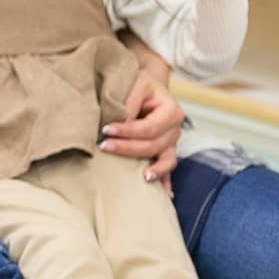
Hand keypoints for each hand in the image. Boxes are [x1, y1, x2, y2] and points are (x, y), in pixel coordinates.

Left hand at [101, 74, 183, 190]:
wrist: (149, 85)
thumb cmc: (141, 84)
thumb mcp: (136, 84)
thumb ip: (129, 103)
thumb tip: (119, 122)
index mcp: (171, 111)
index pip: (149, 127)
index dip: (127, 131)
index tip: (105, 130)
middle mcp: (175, 129)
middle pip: (154, 145)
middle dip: (128, 148)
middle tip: (104, 147)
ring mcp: (172, 142)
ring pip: (165, 159)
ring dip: (151, 169)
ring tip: (141, 177)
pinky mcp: (166, 150)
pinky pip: (168, 167)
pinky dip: (166, 180)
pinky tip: (165, 195)